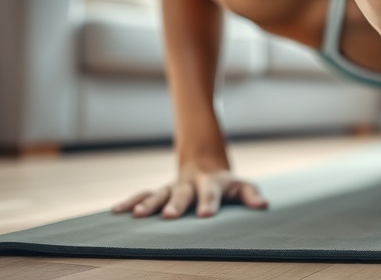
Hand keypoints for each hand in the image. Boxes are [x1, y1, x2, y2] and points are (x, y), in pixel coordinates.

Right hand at [112, 167, 268, 218]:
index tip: (206, 216)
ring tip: (138, 215)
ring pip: (159, 193)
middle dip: (175, 204)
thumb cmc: (226, 183)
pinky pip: (143, 194)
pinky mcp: (160, 190)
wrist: (205, 163)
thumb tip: (264, 205)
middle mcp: (189, 183)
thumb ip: (251, 195)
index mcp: (211, 183)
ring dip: (148, 203)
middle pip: (182, 193)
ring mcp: (173, 186)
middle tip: (170, 216)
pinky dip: (130, 201)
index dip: (209, 203)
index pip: (211, 193)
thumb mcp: (242, 186)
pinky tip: (117, 211)